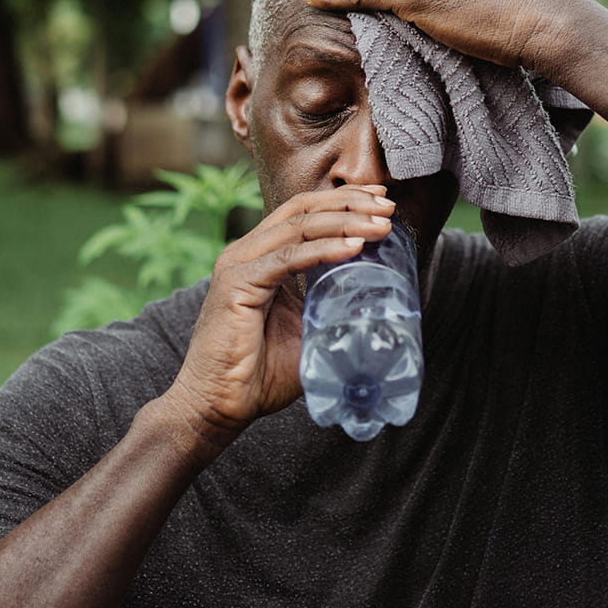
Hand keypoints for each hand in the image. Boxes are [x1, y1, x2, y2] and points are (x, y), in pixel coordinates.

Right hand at [158, 186, 394, 450]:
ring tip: (380, 225)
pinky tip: (353, 248)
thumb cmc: (259, 374)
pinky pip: (288, 258)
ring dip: (344, 222)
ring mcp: (239, 265)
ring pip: (298, 227)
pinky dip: (324, 250)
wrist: (219, 406)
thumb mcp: (307, 330)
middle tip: (388, 208)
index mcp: (261, 257)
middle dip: (350, 203)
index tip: (382, 203)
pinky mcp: (237, 285)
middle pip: (303, 209)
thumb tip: (376, 301)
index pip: (304, 213)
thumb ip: (330, 307)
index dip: (343, 202)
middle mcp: (246, 253)